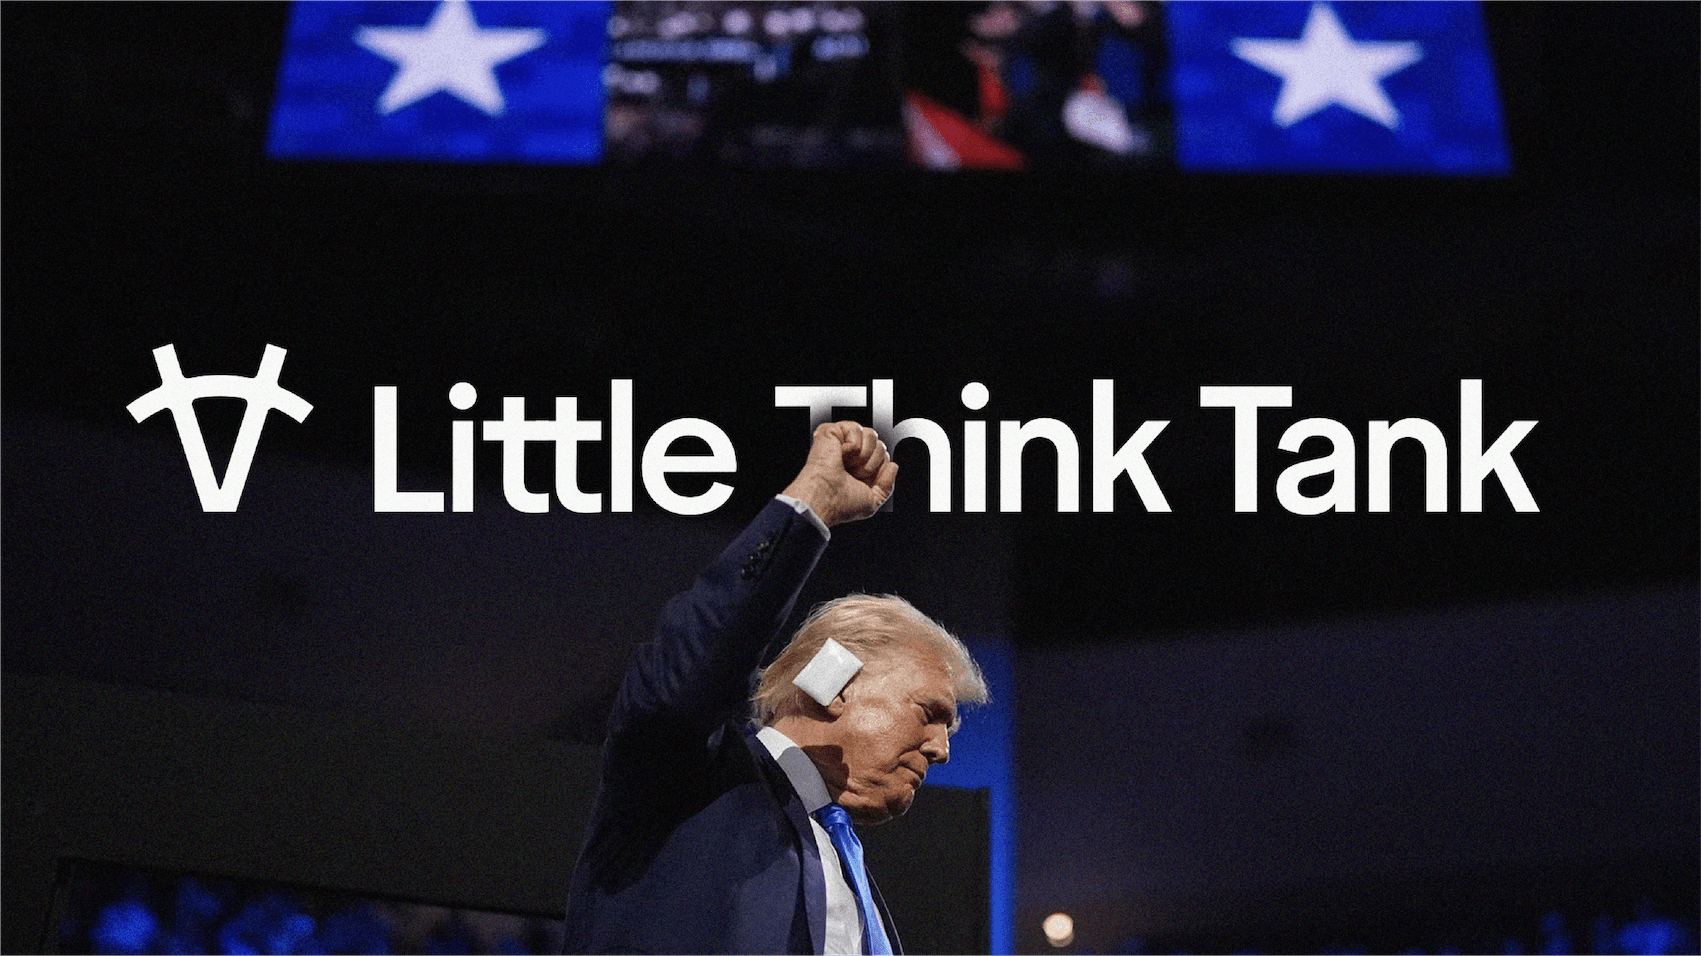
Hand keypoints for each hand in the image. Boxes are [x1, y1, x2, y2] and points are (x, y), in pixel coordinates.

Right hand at [781, 421, 897, 526]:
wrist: (825, 497)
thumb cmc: (841, 503)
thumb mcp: (872, 501)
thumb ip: (887, 486)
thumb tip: (893, 465)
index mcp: (857, 470)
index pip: (883, 458)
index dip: (879, 470)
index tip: (863, 482)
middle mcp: (850, 456)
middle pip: (881, 445)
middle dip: (873, 463)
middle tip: (854, 473)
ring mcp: (841, 443)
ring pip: (872, 434)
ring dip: (864, 454)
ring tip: (848, 464)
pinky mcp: (832, 432)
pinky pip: (856, 428)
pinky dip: (853, 444)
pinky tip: (841, 453)